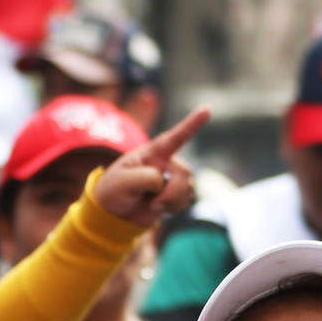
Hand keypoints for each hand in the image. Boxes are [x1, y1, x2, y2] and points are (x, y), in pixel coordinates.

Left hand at [94, 107, 208, 226]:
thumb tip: (164, 181)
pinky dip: (173, 208)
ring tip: (151, 203)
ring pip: (186, 189)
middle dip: (170, 193)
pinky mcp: (178, 192)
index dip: (192, 123)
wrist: (116, 211)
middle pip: (182, 173)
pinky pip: (186, 200)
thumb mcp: (122, 182)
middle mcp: (167, 160)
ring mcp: (174, 176)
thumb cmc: (115, 190)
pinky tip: (158, 206)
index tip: (207, 109)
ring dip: (170, 202)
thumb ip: (145, 177)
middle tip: (152, 203)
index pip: (175, 137)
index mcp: (152, 152)